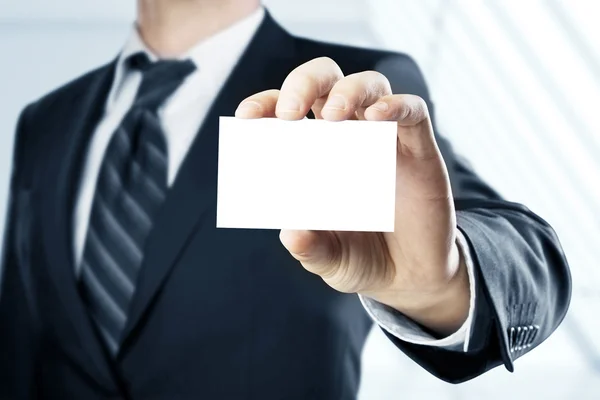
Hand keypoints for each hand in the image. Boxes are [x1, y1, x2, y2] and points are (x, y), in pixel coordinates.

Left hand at [234, 57, 468, 334]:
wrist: (410, 277)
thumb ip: (310, 248)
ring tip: (333, 115)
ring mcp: (384, 139)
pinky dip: (396, 106)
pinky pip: (413, 111)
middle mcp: (348, 136)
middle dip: (304, 84)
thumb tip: (291, 234)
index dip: (266, 104)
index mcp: (315, 152)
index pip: (288, 111)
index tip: (247, 117)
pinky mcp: (418, 149)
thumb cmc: (362, 257)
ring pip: (369, 85)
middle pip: (326, 81)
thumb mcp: (329, 259)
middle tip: (290, 112)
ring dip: (348, 90)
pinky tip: (377, 117)